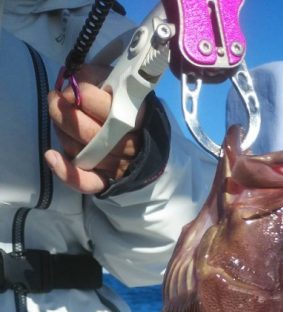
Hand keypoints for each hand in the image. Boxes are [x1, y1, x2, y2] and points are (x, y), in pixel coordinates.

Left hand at [45, 64, 142, 194]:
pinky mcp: (107, 181)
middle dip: (62, 111)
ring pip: (79, 150)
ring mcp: (117, 165)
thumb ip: (98, 78)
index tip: (70, 88)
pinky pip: (86, 182)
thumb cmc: (128, 109)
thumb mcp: (119, 86)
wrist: (149, 143)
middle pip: (85, 130)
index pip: (100, 104)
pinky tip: (52, 157)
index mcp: (133, 116)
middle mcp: (127, 143)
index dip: (79, 92)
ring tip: (59, 120)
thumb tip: (73, 77)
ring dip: (61, 132)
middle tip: (54, 99)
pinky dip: (67, 173)